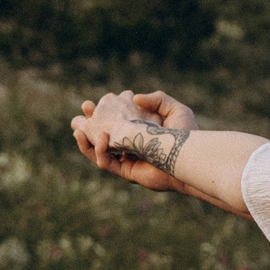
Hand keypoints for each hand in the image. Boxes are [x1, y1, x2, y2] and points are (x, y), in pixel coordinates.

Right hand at [72, 90, 195, 190]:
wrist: (191, 158)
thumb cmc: (187, 135)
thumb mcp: (174, 110)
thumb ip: (156, 99)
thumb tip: (134, 97)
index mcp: (139, 130)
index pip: (114, 121)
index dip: (100, 112)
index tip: (90, 104)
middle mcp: (131, 145)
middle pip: (101, 136)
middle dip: (87, 125)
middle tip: (81, 114)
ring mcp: (128, 159)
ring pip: (98, 152)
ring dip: (85, 141)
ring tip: (78, 129)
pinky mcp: (127, 172)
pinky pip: (106, 163)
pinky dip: (98, 151)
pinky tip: (99, 137)